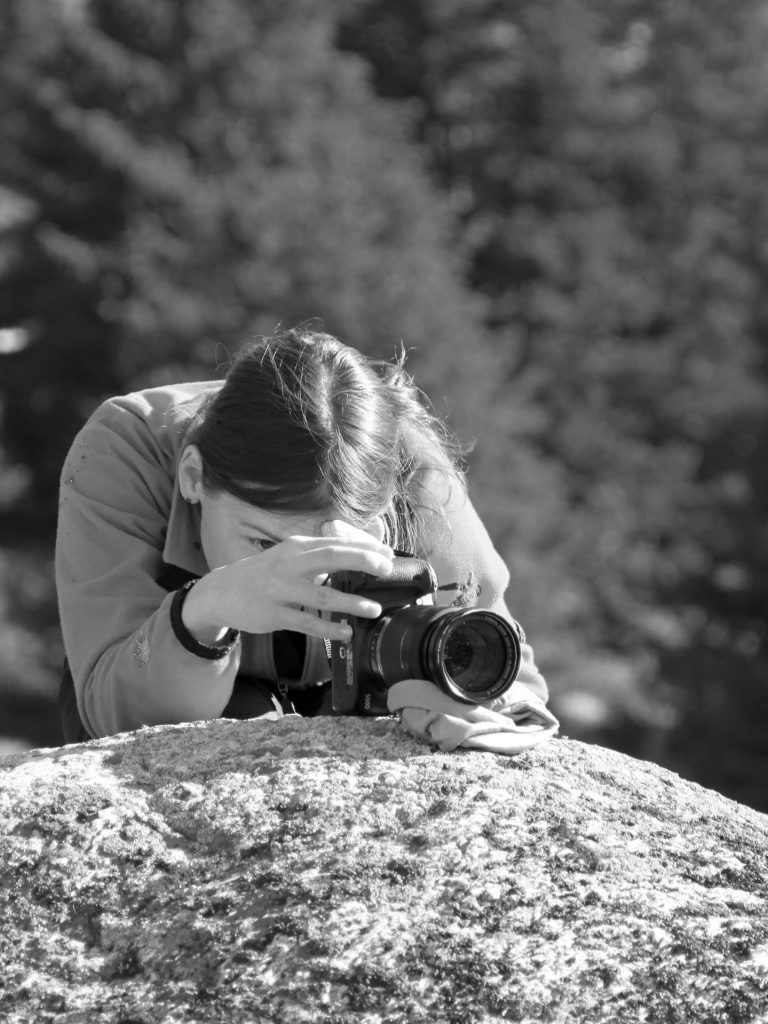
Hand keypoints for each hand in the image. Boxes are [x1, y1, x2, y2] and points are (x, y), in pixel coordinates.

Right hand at [182, 523, 393, 641]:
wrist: (220, 592)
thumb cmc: (263, 574)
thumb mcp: (288, 556)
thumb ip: (317, 556)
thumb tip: (355, 555)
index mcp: (296, 547)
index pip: (336, 543)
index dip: (364, 548)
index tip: (388, 554)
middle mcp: (289, 564)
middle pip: (332, 558)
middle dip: (363, 562)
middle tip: (388, 570)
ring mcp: (280, 590)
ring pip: (323, 594)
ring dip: (352, 602)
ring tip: (374, 609)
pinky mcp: (273, 614)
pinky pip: (306, 622)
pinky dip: (329, 627)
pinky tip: (346, 632)